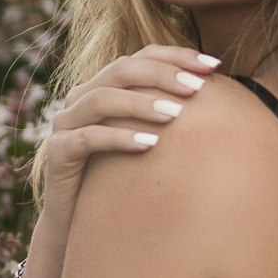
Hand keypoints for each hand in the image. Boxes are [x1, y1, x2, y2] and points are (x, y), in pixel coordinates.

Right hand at [39, 43, 219, 228]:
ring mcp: (65, 123)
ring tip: (176, 114)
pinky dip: (120, 137)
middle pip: (121, 69)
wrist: (79, 222)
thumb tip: (220, 93)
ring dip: (142, 103)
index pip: (141, 56)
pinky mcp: (57, 153)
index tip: (214, 64)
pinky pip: (88, 138)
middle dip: (163, 74)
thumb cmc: (122, 175)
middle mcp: (81, 96)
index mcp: (105, 85)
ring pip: (103, 99)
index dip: (177, 55)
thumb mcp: (148, 137)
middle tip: (197, 87)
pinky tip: (150, 144)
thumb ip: (169, 111)